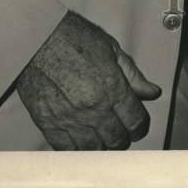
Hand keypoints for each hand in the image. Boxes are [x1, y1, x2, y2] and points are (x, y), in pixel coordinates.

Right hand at [15, 10, 160, 149]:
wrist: (36, 37)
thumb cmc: (72, 37)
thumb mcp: (111, 49)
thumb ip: (133, 75)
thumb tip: (151, 92)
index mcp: (112, 86)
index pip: (136, 120)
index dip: (141, 125)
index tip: (138, 124)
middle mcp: (93, 107)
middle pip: (117, 139)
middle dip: (124, 137)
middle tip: (122, 130)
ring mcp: (70, 119)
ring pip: (94, 150)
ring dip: (102, 145)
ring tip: (103, 135)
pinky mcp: (49, 124)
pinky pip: (67, 150)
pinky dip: (77, 149)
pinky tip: (81, 139)